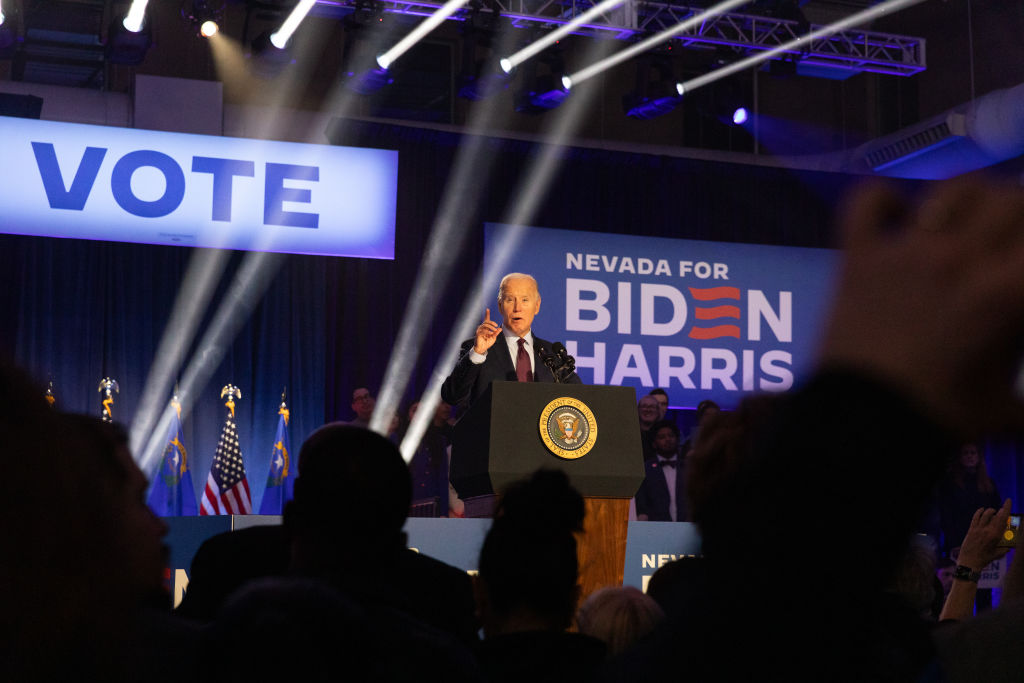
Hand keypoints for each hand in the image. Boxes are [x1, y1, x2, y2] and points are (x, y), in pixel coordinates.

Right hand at [473, 308, 500, 354]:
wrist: (482, 349)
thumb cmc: (487, 343)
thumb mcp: (493, 337)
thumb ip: (496, 333)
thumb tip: (500, 328)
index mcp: (486, 328)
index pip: (486, 320)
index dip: (487, 314)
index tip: (487, 309)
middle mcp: (482, 328)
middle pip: (486, 322)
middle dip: (492, 322)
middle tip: (496, 325)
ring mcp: (479, 330)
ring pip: (485, 325)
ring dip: (491, 327)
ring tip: (494, 330)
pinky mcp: (478, 334)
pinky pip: (483, 331)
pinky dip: (488, 332)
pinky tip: (490, 333)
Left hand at [819, 178, 1023, 433]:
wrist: (860, 423)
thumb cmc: (940, 418)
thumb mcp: (1008, 409)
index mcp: (1009, 292)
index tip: (1019, 263)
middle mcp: (963, 258)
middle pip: (1012, 198)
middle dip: (1020, 213)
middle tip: (1011, 236)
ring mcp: (906, 251)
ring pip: (953, 189)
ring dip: (970, 198)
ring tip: (968, 218)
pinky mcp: (858, 256)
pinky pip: (867, 201)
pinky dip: (882, 199)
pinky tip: (896, 211)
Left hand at [957, 499, 1011, 570]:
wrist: (970, 561)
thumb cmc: (985, 559)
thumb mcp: (998, 554)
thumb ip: (1005, 548)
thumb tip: (1010, 544)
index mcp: (996, 536)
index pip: (1003, 519)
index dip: (1006, 508)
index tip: (1008, 501)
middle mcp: (987, 530)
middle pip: (996, 515)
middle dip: (1001, 510)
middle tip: (1004, 509)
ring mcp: (978, 529)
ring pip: (985, 514)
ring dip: (991, 511)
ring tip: (994, 511)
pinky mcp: (971, 529)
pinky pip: (975, 517)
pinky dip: (979, 512)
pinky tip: (982, 510)